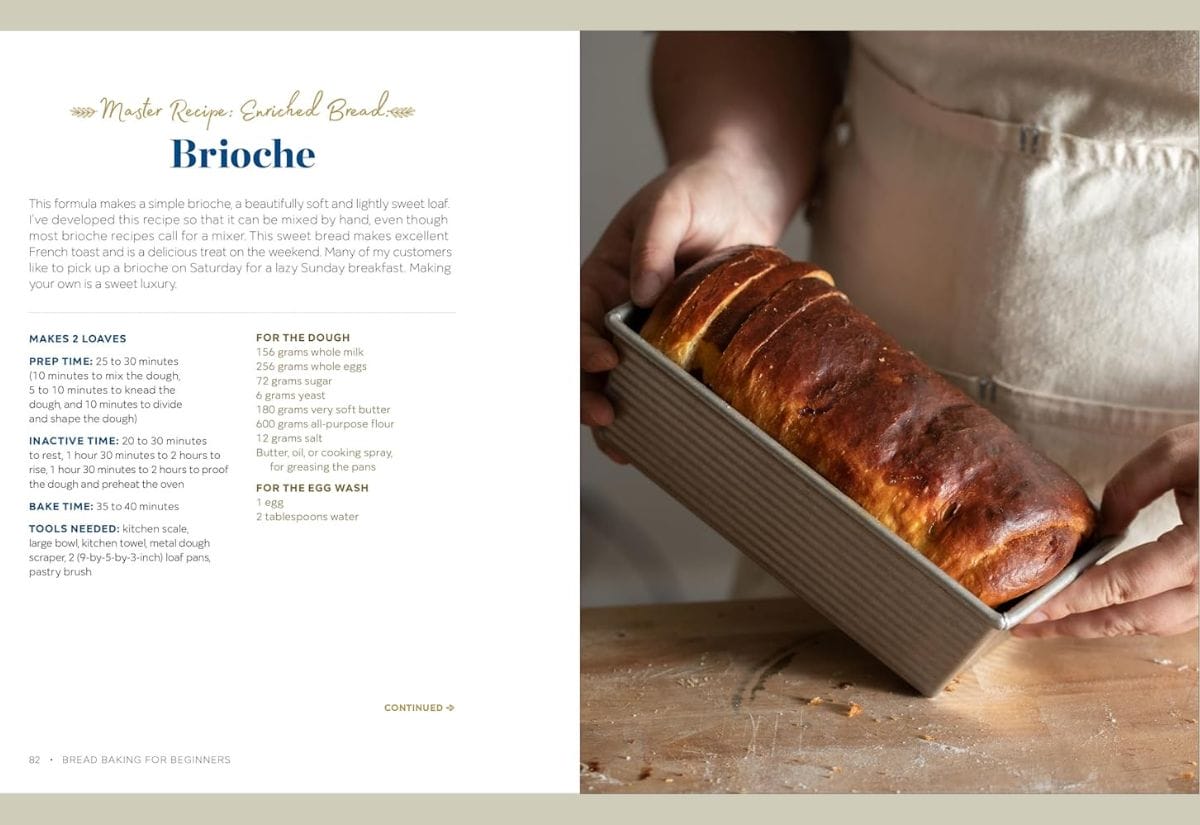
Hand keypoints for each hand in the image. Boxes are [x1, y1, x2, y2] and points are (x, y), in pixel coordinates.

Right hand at [580, 152, 786, 461]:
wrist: (742, 199)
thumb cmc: (698, 193)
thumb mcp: (672, 204)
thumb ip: (654, 241)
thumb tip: (643, 291)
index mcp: (602, 279)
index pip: (577, 318)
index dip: (580, 344)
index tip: (604, 358)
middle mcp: (618, 313)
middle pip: (587, 363)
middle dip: (587, 393)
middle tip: (605, 418)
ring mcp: (649, 336)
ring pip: (619, 383)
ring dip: (615, 416)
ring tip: (624, 447)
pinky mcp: (681, 350)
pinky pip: (663, 385)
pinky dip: (657, 413)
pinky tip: (659, 440)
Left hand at [1012, 423, 1197, 637]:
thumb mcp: (1178, 453)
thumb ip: (1129, 488)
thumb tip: (1099, 526)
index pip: (1122, 586)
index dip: (1070, 601)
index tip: (1029, 610)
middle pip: (1136, 618)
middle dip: (1077, 625)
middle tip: (1026, 625)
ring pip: (1158, 622)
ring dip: (1104, 625)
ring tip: (1054, 620)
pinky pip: (1177, 613)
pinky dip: (1135, 613)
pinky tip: (1101, 606)